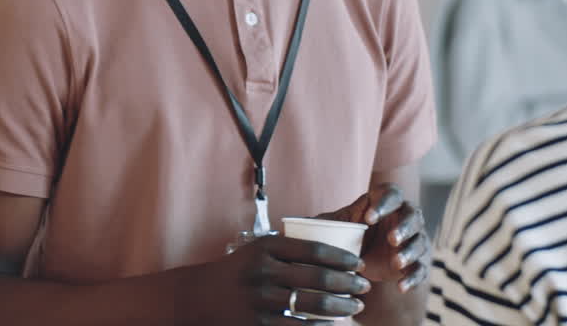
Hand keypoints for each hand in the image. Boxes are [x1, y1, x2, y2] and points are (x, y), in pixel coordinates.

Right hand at [181, 233, 370, 323]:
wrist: (201, 297)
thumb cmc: (239, 271)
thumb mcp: (258, 251)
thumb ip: (288, 249)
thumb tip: (334, 252)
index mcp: (266, 248)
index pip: (314, 249)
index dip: (342, 257)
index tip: (359, 264)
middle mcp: (263, 271)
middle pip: (319, 277)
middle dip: (349, 283)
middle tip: (365, 286)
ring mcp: (261, 300)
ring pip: (314, 304)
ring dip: (342, 306)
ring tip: (356, 306)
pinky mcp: (260, 324)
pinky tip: (333, 324)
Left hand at [323, 183, 428, 292]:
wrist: (363, 261)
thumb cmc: (350, 234)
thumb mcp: (338, 226)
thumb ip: (326, 221)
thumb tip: (295, 221)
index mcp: (387, 202)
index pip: (392, 194)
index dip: (384, 204)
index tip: (368, 218)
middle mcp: (404, 218)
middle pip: (413, 216)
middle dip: (404, 227)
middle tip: (390, 239)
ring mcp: (413, 240)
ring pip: (419, 242)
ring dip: (409, 252)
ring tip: (396, 263)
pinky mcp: (417, 262)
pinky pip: (420, 269)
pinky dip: (412, 278)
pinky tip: (401, 287)